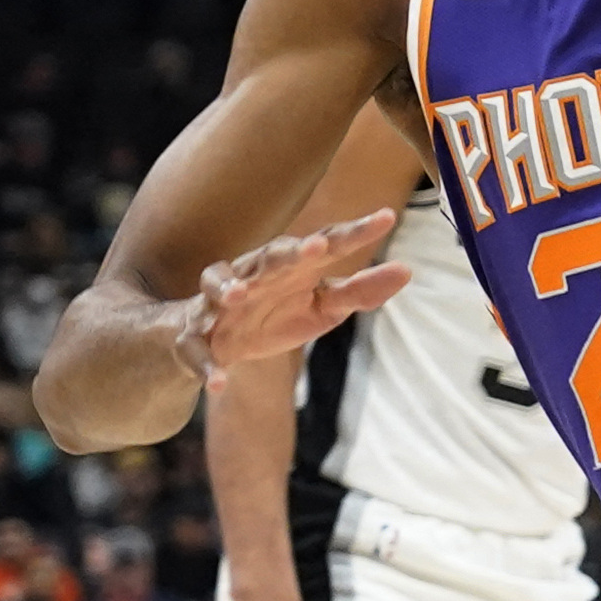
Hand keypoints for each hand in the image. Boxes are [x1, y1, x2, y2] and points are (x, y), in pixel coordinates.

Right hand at [170, 211, 410, 390]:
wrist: (212, 340)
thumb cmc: (275, 314)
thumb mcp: (323, 306)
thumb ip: (360, 290)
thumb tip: (406, 270)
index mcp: (290, 267)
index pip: (325, 244)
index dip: (354, 232)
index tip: (388, 217)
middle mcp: (254, 275)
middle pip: (270, 256)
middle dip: (289, 251)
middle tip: (316, 247)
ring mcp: (219, 305)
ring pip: (217, 287)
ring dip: (226, 288)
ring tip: (237, 296)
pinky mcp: (194, 338)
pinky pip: (194, 348)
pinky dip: (205, 365)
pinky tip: (219, 383)